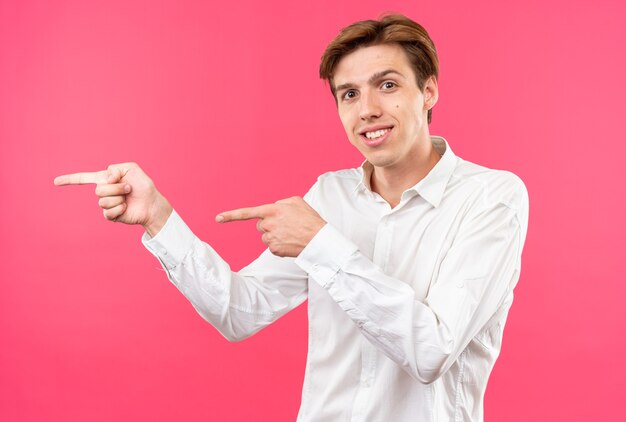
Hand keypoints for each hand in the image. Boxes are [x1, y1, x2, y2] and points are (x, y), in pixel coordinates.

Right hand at [54, 162, 172, 236]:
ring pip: (103, 201)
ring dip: (119, 197)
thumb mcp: (131, 168)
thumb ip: (115, 169)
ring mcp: (106, 204)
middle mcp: (103, 191)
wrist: (152, 203)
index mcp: (105, 179)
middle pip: (98, 190)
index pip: (84, 178)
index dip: (69, 180)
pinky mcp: (110, 215)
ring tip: (128, 197)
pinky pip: (108, 212)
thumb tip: (106, 180)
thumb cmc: (143, 185)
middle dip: (116, 187)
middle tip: (129, 188)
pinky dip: (120, 208)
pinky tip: (126, 207)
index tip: (55, 182)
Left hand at [216, 196, 325, 256]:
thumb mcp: (296, 201)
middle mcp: (268, 224)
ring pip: (265, 236)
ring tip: (291, 234)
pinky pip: (271, 246)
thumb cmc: (310, 219)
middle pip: (260, 225)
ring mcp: (270, 238)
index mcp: (272, 210)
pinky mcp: (274, 250)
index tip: (217, 219)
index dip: (231, 215)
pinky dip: (279, 244)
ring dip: (275, 235)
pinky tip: (291, 242)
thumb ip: (280, 202)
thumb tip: (273, 208)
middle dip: (269, 225)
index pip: (247, 213)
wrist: (319, 239)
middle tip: (286, 225)